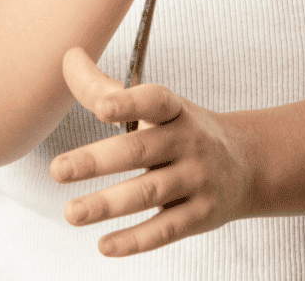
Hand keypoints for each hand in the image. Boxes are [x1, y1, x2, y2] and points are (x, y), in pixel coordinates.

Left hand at [50, 47, 253, 257]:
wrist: (246, 164)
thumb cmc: (183, 130)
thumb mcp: (157, 106)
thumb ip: (107, 89)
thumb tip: (69, 59)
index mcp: (175, 110)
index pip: (154, 101)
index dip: (128, 103)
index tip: (100, 108)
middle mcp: (188, 141)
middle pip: (139, 151)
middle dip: (96, 161)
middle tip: (57, 170)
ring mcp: (197, 179)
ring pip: (148, 192)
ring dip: (107, 204)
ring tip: (71, 212)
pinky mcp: (201, 215)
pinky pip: (166, 230)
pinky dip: (135, 239)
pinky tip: (105, 244)